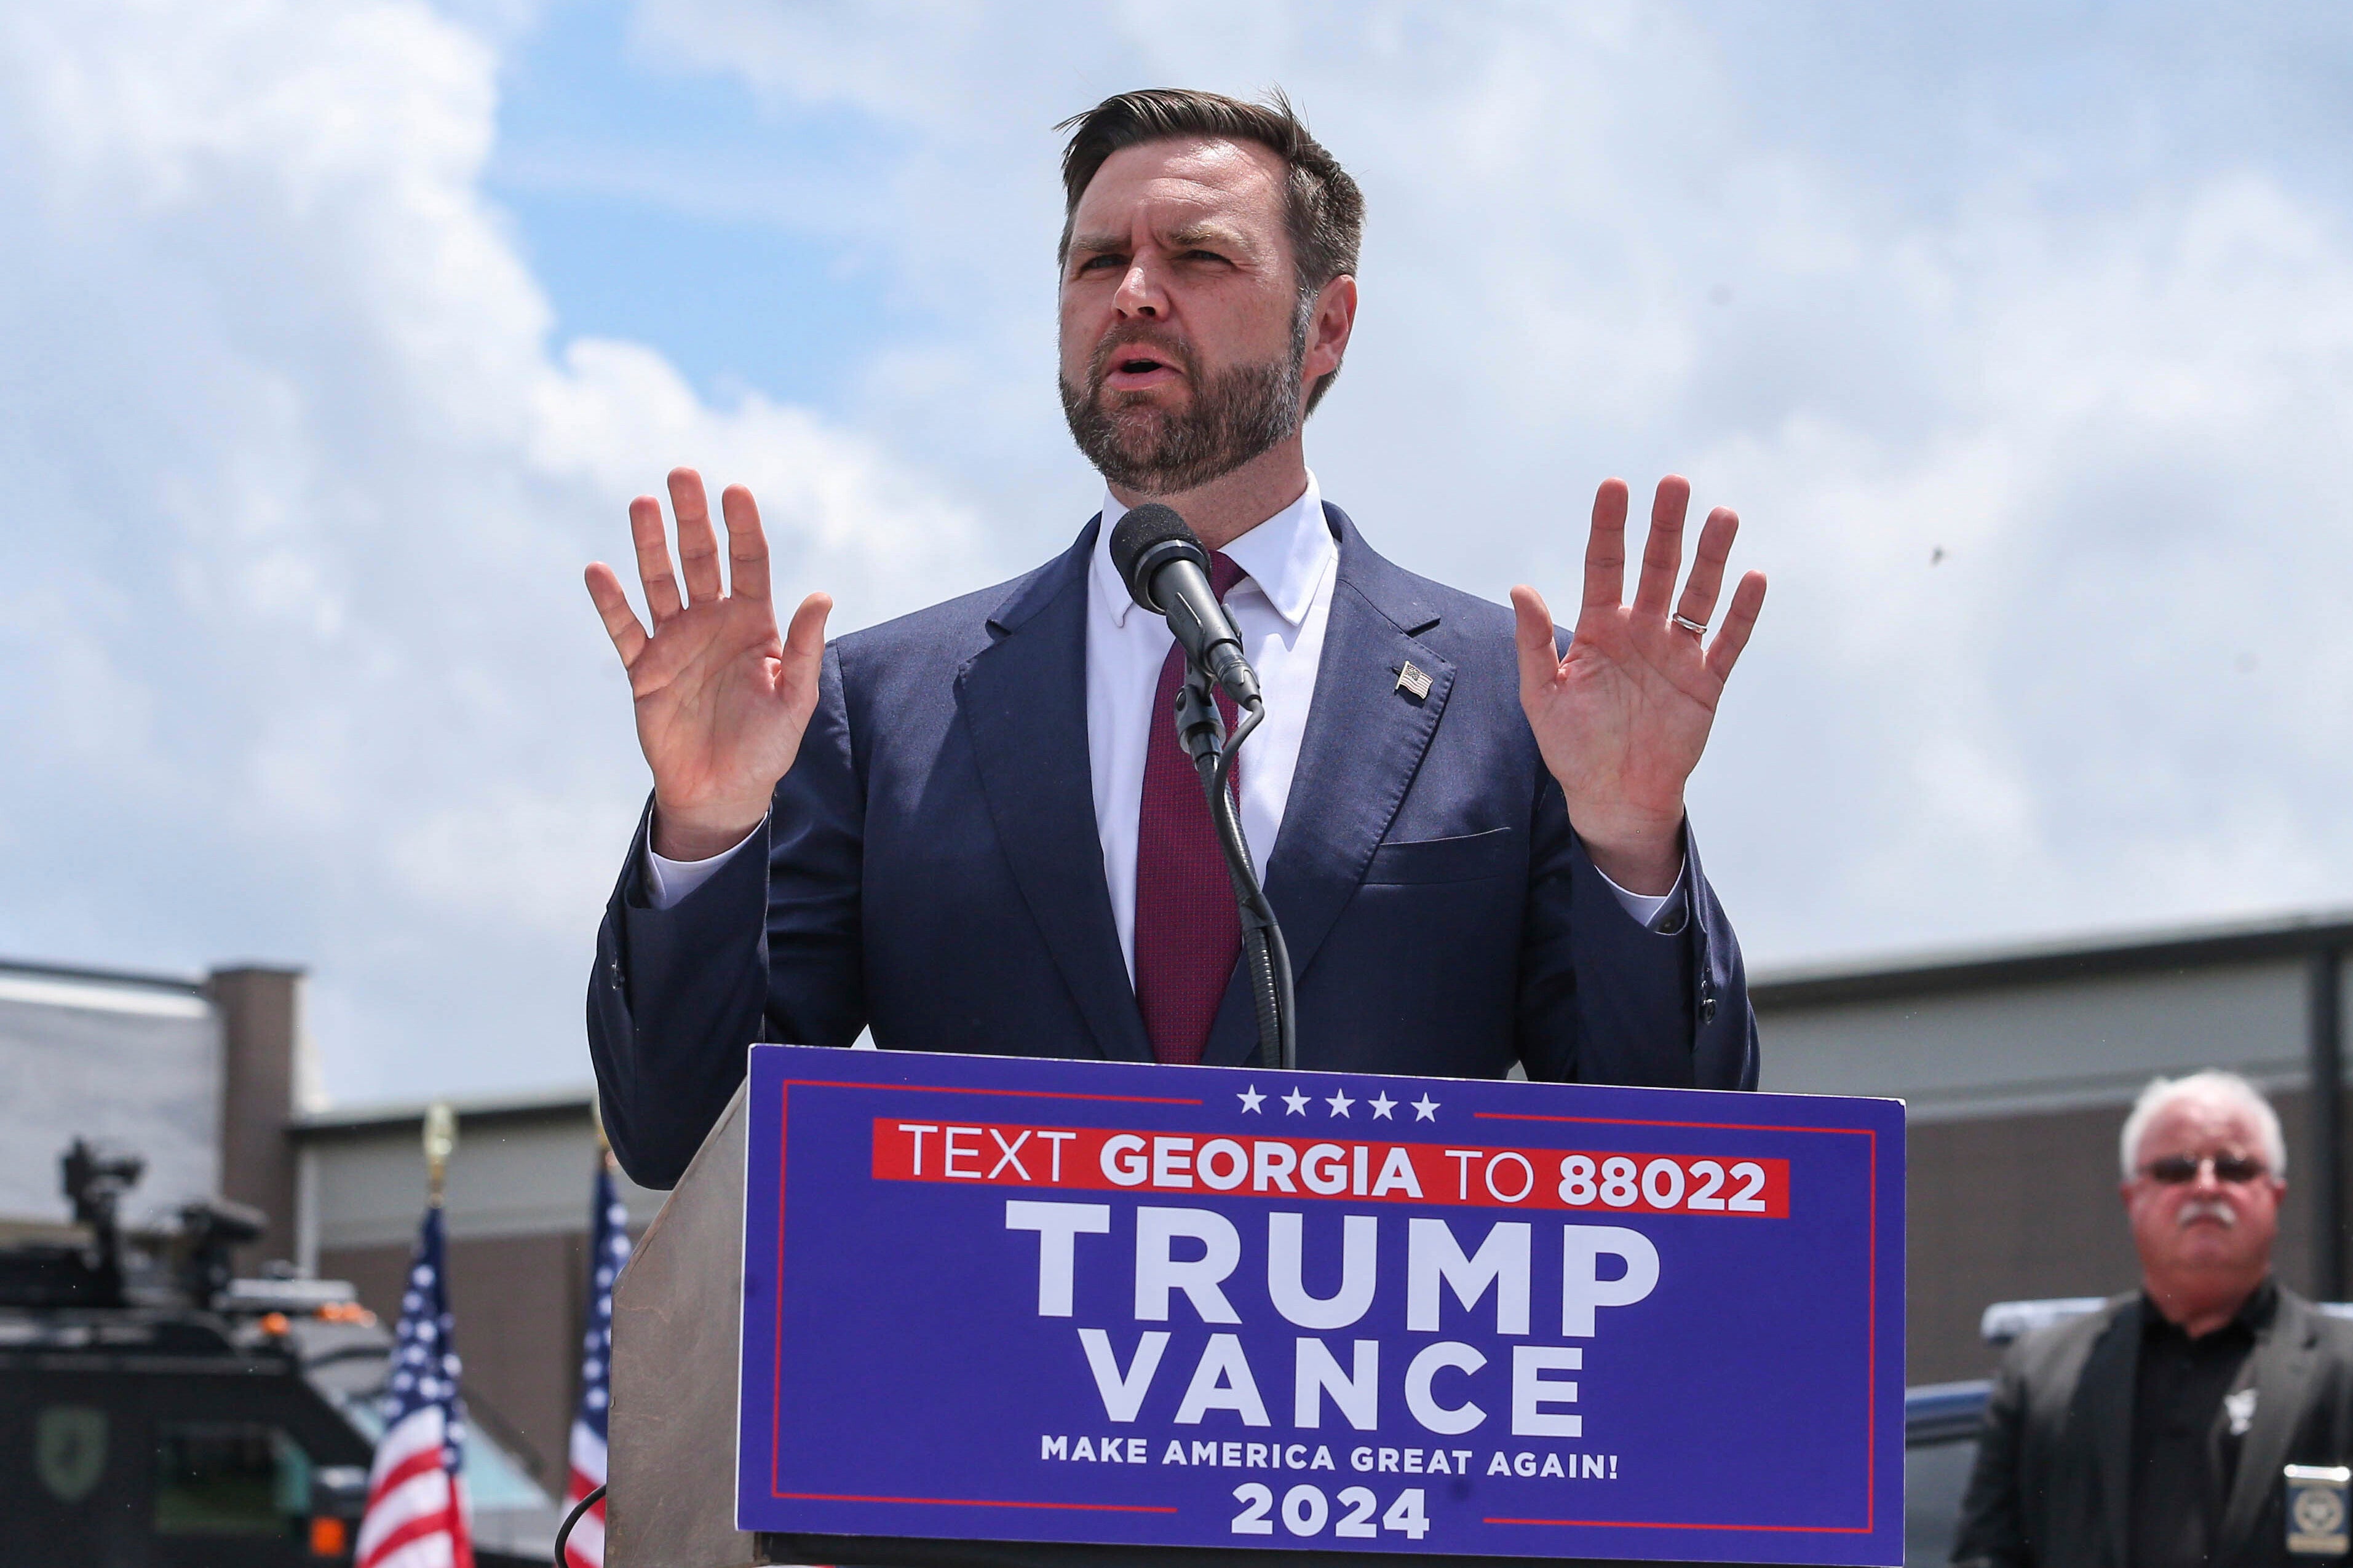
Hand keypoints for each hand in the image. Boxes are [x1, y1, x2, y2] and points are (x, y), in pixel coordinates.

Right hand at [584, 469, 831, 861]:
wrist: (722, 792)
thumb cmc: (767, 746)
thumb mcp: (795, 700)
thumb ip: (806, 648)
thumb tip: (822, 594)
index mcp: (754, 624)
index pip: (749, 562)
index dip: (742, 528)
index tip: (735, 490)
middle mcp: (712, 623)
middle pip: (700, 559)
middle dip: (692, 518)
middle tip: (682, 474)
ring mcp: (675, 642)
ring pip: (660, 582)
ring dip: (650, 544)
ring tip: (642, 503)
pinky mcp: (644, 669)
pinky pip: (624, 629)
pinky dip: (611, 602)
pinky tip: (599, 571)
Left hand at [1511, 476, 1765, 895]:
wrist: (1614, 795)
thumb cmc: (1572, 745)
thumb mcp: (1543, 696)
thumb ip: (1534, 643)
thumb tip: (1520, 589)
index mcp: (1599, 628)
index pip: (1604, 565)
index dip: (1609, 527)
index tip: (1615, 486)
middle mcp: (1641, 631)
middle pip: (1657, 567)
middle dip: (1666, 527)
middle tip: (1675, 483)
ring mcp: (1676, 653)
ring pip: (1697, 595)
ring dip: (1711, 557)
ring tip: (1723, 517)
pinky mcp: (1705, 681)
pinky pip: (1727, 642)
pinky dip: (1741, 613)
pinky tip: (1753, 578)